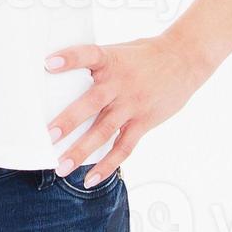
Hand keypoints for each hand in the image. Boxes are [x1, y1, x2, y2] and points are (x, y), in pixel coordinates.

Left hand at [45, 32, 213, 188]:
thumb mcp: (118, 53)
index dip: (69, 58)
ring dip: (82, 151)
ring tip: (62, 168)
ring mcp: (132, 105)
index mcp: (111, 61)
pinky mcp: (143, 122)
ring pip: (104, 131)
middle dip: (69, 121)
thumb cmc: (143, 57)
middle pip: (92, 103)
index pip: (88, 55)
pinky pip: (124, 148)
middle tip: (48, 136)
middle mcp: (120, 84)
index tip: (48, 63)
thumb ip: (95, 66)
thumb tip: (57, 76)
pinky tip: (90, 179)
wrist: (183, 61)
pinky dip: (107, 165)